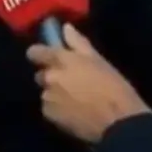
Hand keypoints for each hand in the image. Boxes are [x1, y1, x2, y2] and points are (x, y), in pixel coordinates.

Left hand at [26, 24, 151, 142]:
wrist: (116, 122)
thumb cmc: (113, 87)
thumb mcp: (99, 61)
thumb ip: (78, 43)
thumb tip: (65, 28)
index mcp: (62, 60)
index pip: (35, 52)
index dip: (40, 53)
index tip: (48, 56)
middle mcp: (50, 77)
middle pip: (41, 73)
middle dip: (52, 76)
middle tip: (71, 81)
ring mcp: (47, 98)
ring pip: (46, 91)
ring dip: (55, 93)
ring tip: (75, 99)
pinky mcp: (49, 116)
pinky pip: (49, 107)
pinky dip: (57, 108)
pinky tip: (73, 112)